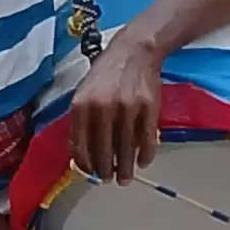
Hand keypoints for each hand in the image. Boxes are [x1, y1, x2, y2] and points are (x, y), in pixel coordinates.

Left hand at [62, 43, 165, 180]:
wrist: (134, 51)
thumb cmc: (106, 74)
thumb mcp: (84, 92)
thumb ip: (81, 121)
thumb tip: (82, 154)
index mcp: (82, 105)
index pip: (81, 145)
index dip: (85, 164)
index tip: (90, 173)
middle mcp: (102, 108)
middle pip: (104, 151)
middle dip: (105, 171)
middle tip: (108, 179)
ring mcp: (127, 109)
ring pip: (126, 150)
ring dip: (126, 169)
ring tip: (125, 178)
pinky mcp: (149, 109)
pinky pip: (147, 140)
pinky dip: (145, 156)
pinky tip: (142, 162)